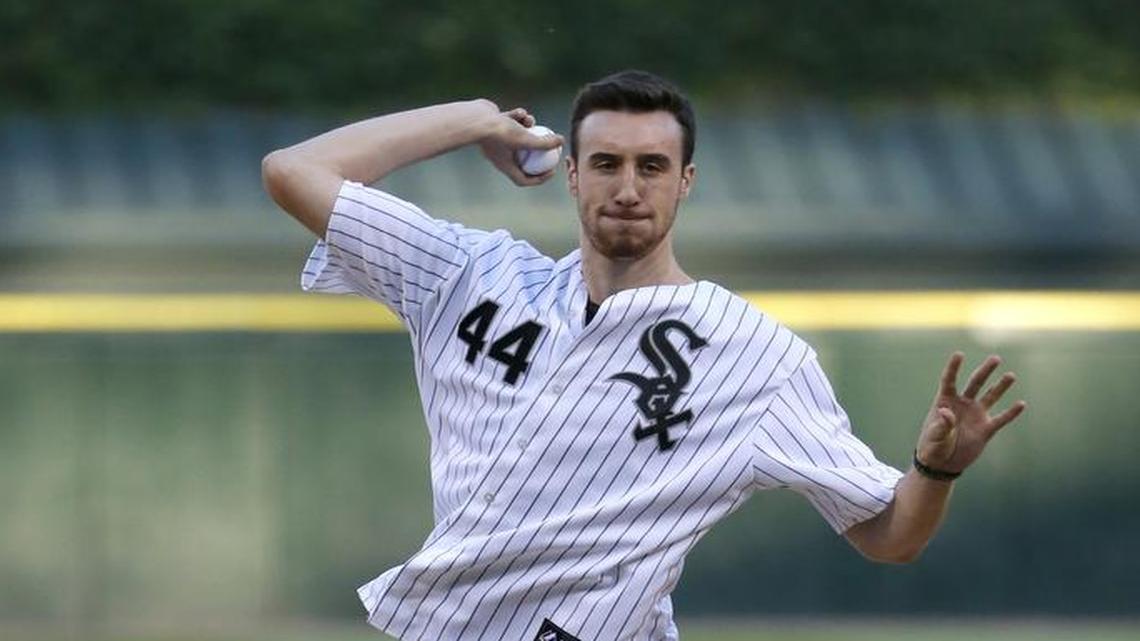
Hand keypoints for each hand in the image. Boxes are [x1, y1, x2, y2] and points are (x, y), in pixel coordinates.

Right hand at [478, 107, 563, 185]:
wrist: (475, 119)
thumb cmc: (499, 132)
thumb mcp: (526, 138)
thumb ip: (545, 143)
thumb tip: (562, 142)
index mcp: (505, 166)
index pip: (524, 179)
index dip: (540, 178)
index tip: (552, 170)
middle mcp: (500, 155)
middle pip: (523, 158)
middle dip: (537, 151)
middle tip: (551, 145)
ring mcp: (497, 140)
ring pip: (518, 136)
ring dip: (528, 128)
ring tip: (530, 120)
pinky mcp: (495, 126)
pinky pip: (511, 123)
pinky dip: (517, 117)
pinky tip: (520, 112)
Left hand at [916, 352, 1026, 474]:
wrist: (942, 465)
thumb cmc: (932, 448)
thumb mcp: (934, 436)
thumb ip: (941, 424)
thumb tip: (945, 412)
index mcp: (945, 402)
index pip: (949, 380)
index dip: (954, 367)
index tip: (959, 354)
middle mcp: (962, 404)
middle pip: (975, 383)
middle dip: (985, 371)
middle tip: (996, 358)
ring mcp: (975, 415)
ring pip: (990, 397)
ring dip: (1000, 386)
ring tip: (1010, 375)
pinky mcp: (986, 429)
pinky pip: (1001, 419)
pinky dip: (1011, 413)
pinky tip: (1021, 403)